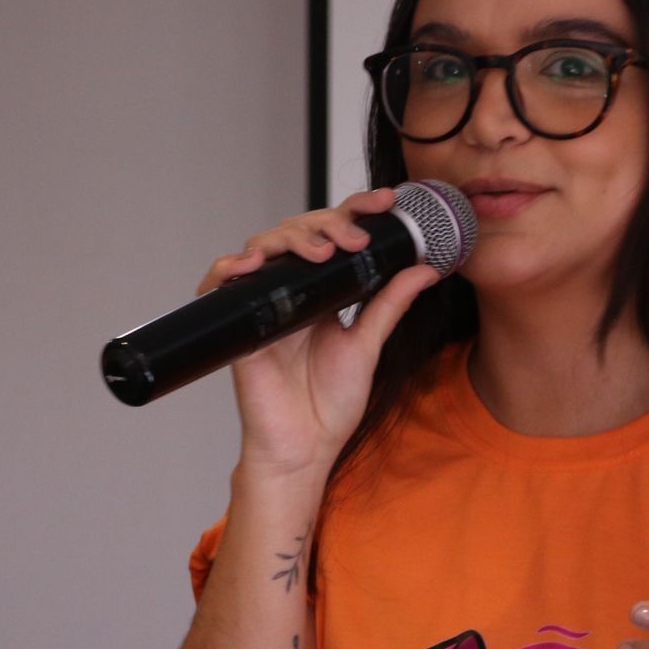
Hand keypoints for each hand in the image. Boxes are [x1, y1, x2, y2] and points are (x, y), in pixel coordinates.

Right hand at [196, 187, 441, 479]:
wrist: (305, 446)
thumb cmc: (330, 403)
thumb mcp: (369, 345)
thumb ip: (390, 305)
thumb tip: (425, 269)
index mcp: (325, 292)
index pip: (335, 237)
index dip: (356, 212)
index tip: (386, 202)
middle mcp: (293, 291)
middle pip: (300, 232)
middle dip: (327, 224)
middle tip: (353, 239)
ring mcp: (264, 304)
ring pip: (265, 247)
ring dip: (289, 239)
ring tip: (318, 252)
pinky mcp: (240, 324)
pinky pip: (222, 285)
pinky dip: (229, 269)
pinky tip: (248, 266)